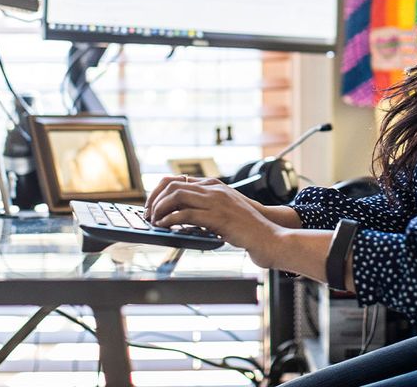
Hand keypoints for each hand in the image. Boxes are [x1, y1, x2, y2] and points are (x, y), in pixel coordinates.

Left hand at [145, 175, 283, 268]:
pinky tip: (166, 227)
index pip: (178, 180)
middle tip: (148, 215)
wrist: (268, 236)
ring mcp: (216, 201)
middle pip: (172, 185)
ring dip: (160, 209)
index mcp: (214, 185)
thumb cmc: (246, 228)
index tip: (152, 206)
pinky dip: (171, 220)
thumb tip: (180, 214)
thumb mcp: (224, 210)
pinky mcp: (217, 217)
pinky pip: (186, 214)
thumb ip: (207, 207)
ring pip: (176, 196)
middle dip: (154, 200)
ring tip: (155, 221)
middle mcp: (213, 189)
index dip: (159, 192)